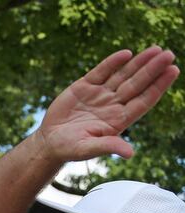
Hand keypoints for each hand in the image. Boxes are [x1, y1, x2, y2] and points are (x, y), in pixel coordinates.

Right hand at [37, 46, 178, 161]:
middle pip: (137, 84)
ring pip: (123, 75)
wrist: (49, 141)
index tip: (173, 71)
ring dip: (139, 62)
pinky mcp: (84, 86)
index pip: (143, 100)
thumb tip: (130, 153)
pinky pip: (101, 71)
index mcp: (118, 120)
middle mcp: (112, 105)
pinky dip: (113, 62)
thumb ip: (107, 146)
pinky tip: (126, 54)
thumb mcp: (87, 149)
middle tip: (169, 54)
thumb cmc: (69, 149)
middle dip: (152, 69)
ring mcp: (99, 94)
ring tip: (155, 49)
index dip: (158, 86)